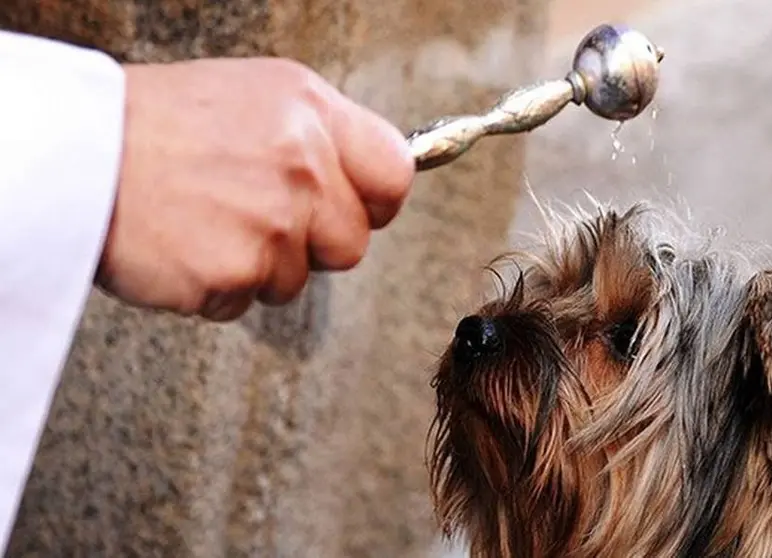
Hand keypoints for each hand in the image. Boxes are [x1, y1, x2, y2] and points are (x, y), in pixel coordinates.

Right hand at [96, 57, 413, 320]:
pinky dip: (217, 287)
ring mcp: (270, 224)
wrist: (79, 154)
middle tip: (258, 217)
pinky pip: (246, 301)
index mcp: (312, 113)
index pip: (394, 174)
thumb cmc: (160, 123)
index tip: (355, 208)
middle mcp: (302, 167)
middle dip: (312, 243)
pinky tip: (187, 246)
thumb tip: (366, 177)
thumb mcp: (256, 97)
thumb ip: (321, 136)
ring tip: (209, 223)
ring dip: (259, 266)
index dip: (374, 201)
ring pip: (296, 279)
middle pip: (351, 243)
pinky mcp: (233, 273)